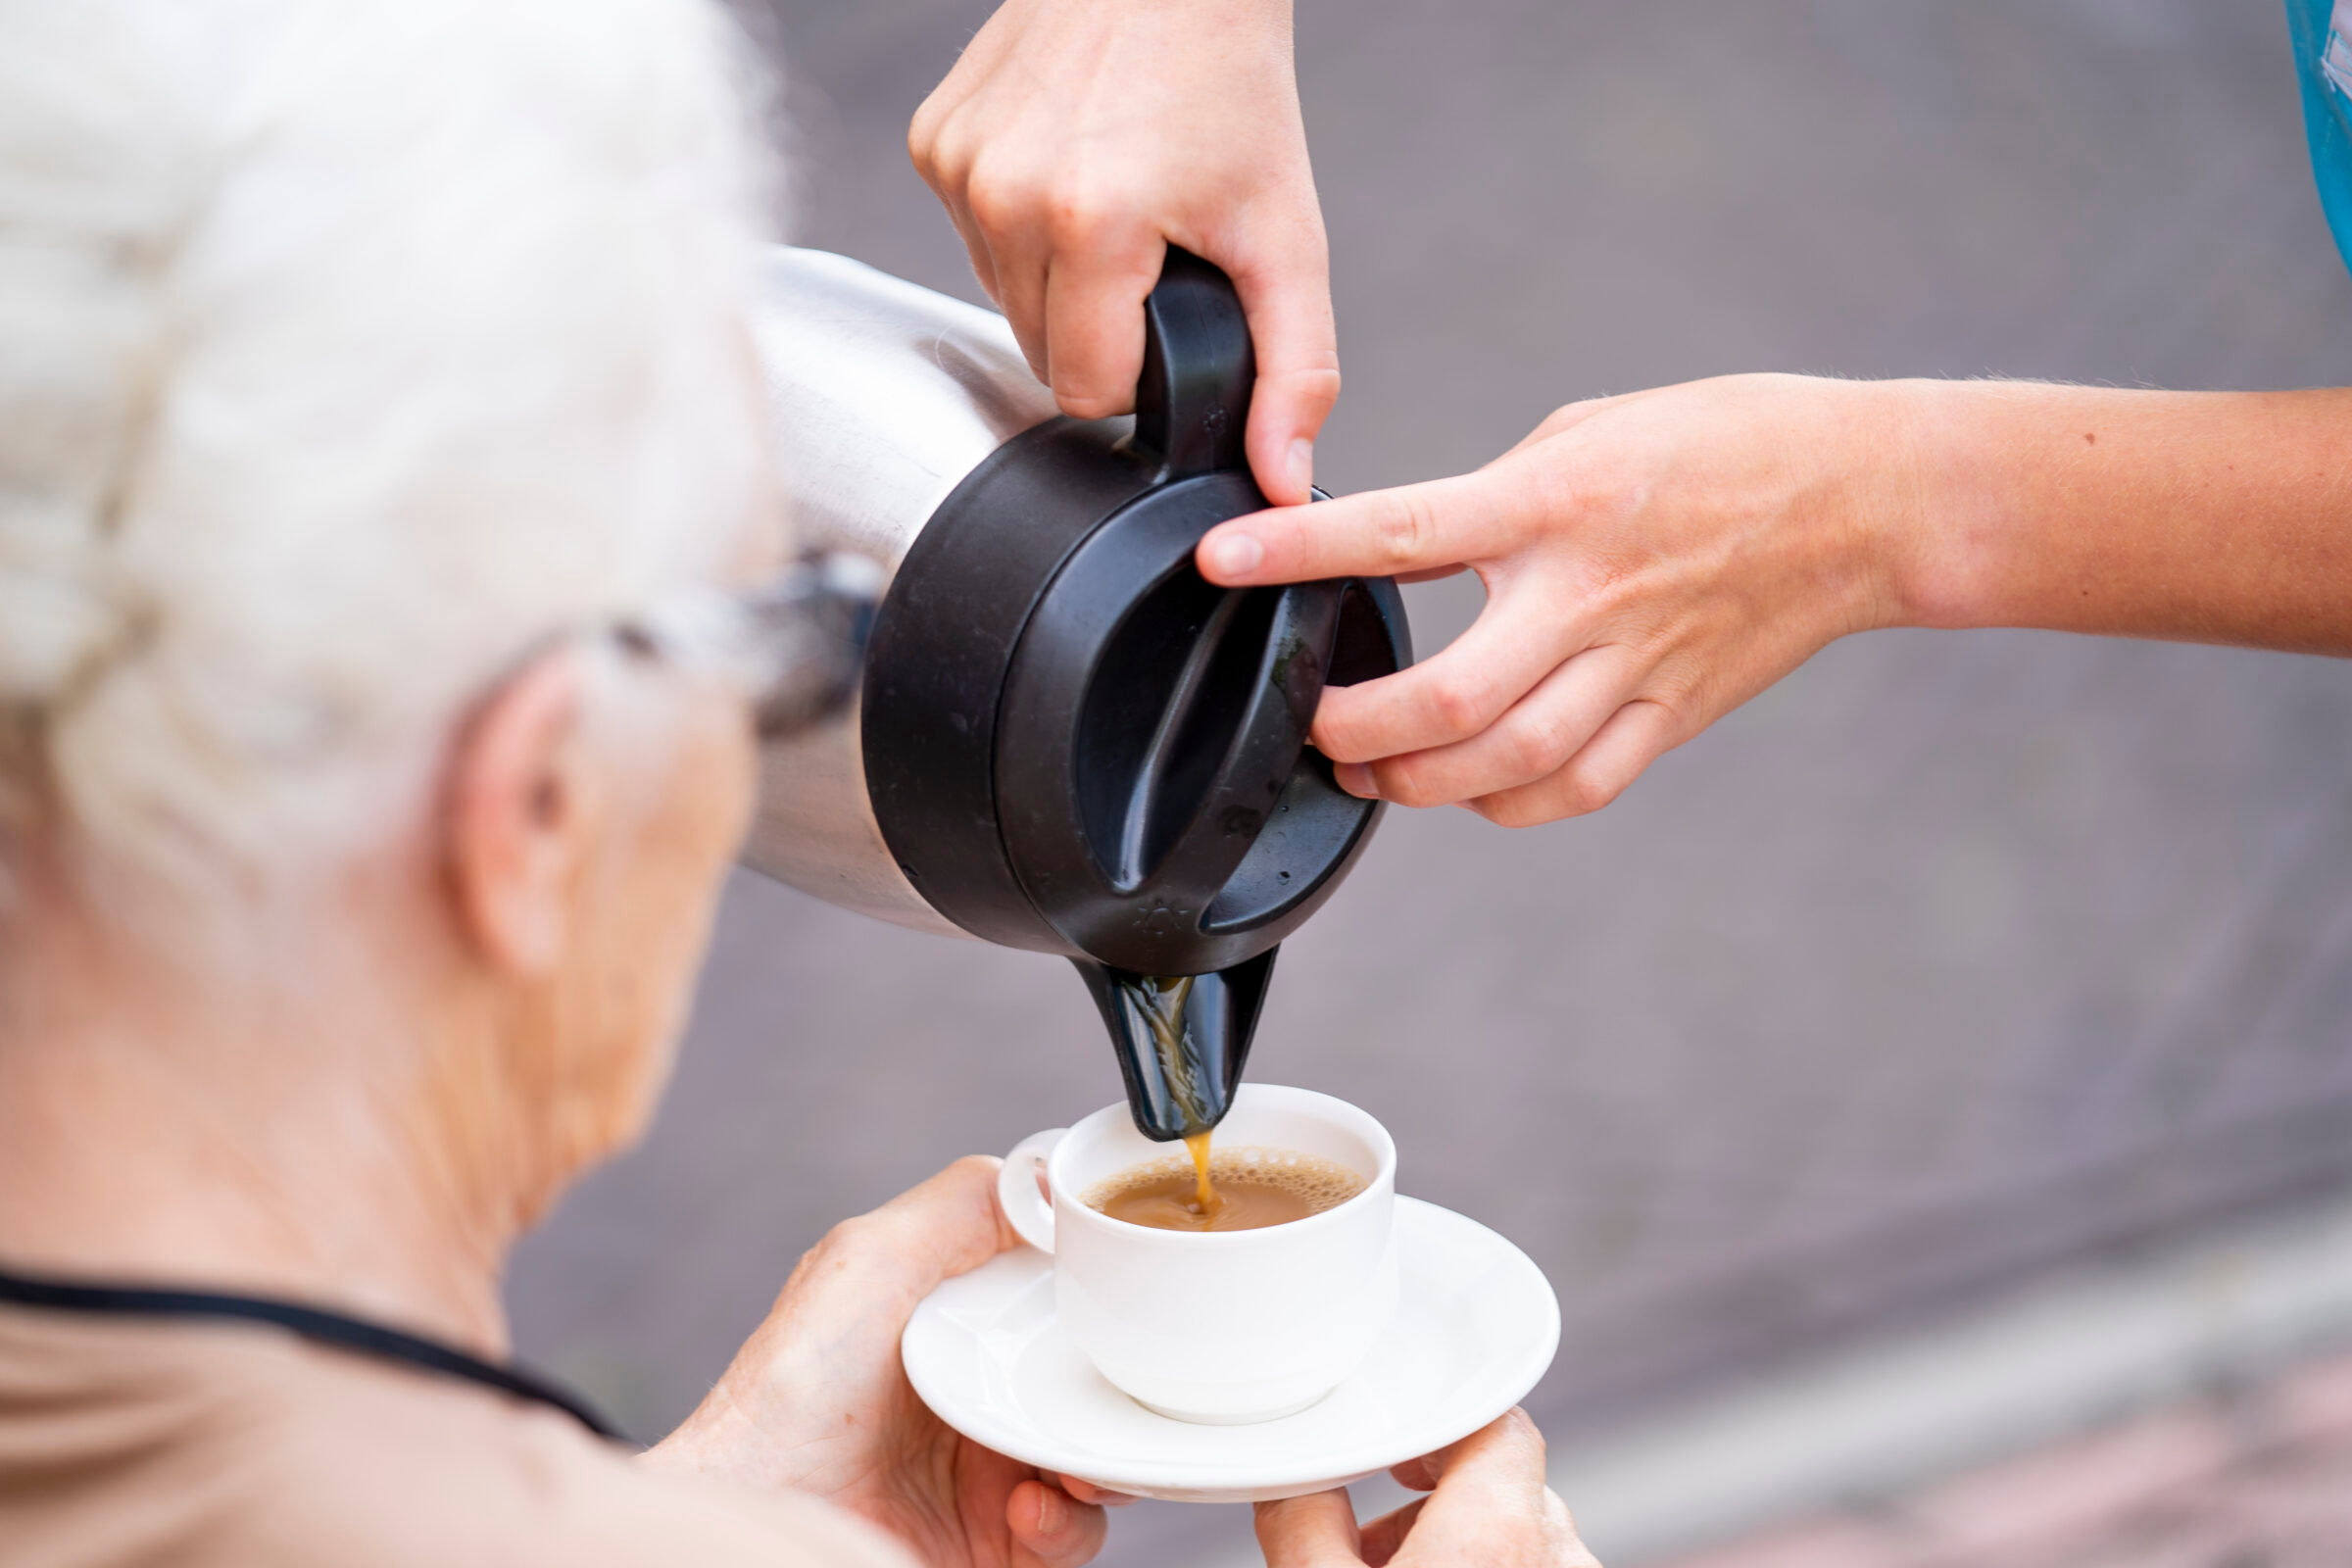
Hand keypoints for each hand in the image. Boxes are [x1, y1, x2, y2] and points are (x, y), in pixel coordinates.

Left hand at [645, 1157, 1127, 1567]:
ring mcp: (992, 1471)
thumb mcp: (873, 1256)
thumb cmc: (798, 1383)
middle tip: (1116, 1390)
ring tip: (1080, 1459)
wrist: (767, 1500)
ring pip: (1100, 1459)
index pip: (1061, 1300)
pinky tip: (1028, 1503)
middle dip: (1120, 1388)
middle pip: (1093, 1381)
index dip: (1102, 1297)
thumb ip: (963, 1202)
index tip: (1130, 1294)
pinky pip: (1074, 1533)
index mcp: (962, 1323)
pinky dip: (1069, 1520)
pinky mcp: (999, 1541)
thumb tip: (1053, 1174)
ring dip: (1107, 1458)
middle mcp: (981, 1394)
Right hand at [909, 0, 1335, 504]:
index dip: (1137, 371)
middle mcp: (1005, 193)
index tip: (1171, 313)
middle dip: (1100, 326)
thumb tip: (1280, 479)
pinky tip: (1069, 171)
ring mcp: (958, 163)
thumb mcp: (1287, 236)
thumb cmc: (1231, 86)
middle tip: (1155, 253)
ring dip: (1057, 281)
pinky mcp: (932, 140)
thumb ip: (1296, 369)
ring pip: (1001, 299)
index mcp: (1091, 223)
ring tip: (1116, 206)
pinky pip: (972, 239)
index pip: (1084, 390)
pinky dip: (1020, 227)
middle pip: (1040, 351)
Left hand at [1197, 374, 1912, 824]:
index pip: (1402, 532)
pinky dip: (1503, 803)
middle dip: (1352, 728)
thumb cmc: (1724, 441)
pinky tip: (1467, 789)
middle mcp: (1588, 594)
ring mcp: (1635, 667)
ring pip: (1501, 766)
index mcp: (1555, 501)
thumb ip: (1498, 497)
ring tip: (1366, 768)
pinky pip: (1572, 789)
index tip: (1224, 560)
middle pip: (1444, 699)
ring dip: (1413, 783)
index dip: (1300, 551)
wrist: (1865, 497)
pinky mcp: (1673, 717)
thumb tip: (1415, 547)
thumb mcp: (1590, 430)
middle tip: (1308, 722)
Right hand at [1255, 1410, 1600, 1566]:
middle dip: (1441, 1494)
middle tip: (1376, 1523)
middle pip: (1510, 1484)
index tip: (1398, 1440)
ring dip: (1467, 1542)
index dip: (1444, 1420)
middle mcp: (1562, 1559)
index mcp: (1501, 1530)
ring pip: (1528, 1539)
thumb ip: (1304, 1520)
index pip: (1500, 1422)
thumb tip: (1292, 1480)